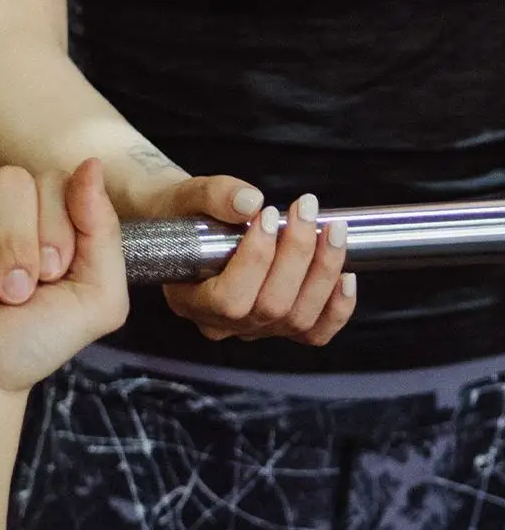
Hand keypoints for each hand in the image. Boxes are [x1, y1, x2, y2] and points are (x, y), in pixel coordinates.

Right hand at [0, 160, 129, 395]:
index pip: (51, 180)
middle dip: (15, 245)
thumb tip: (92, 164)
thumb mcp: (93, 301)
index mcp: (37, 216)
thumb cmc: (26, 345)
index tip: (49, 277)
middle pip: (9, 179)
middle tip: (10, 294)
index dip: (53, 228)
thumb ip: (104, 233)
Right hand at [136, 175, 355, 344]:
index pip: (228, 299)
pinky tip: (345, 274)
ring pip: (299, 319)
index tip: (268, 215)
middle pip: (272, 307)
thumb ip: (213, 197)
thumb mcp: (186, 196)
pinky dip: (337, 307)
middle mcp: (222, 325)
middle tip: (306, 210)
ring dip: (323, 273)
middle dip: (298, 255)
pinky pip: (316, 333)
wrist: (189, 226)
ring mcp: (255, 330)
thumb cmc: (183, 215)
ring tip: (332, 230)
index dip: (256, 260)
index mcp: (189, 299)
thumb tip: (250, 201)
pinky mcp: (281, 328)